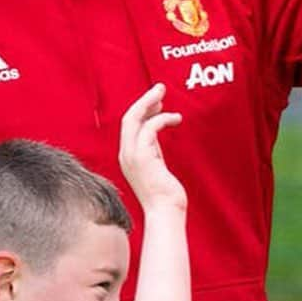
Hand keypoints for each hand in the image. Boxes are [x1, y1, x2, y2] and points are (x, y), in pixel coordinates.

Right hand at [119, 83, 185, 212]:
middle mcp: (126, 154)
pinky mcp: (142, 158)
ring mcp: (132, 156)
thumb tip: (157, 133)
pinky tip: (175, 119)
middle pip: (128, 118)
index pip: (129, 126)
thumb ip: (153, 150)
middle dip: (144, 100)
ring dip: (150, 103)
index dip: (142, 110)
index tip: (156, 102)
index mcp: (128, 156)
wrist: (164, 211)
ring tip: (164, 96)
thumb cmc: (164, 195)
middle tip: (159, 88)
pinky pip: (149, 129)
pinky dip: (162, 119)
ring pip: (134, 119)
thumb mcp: (157, 167)